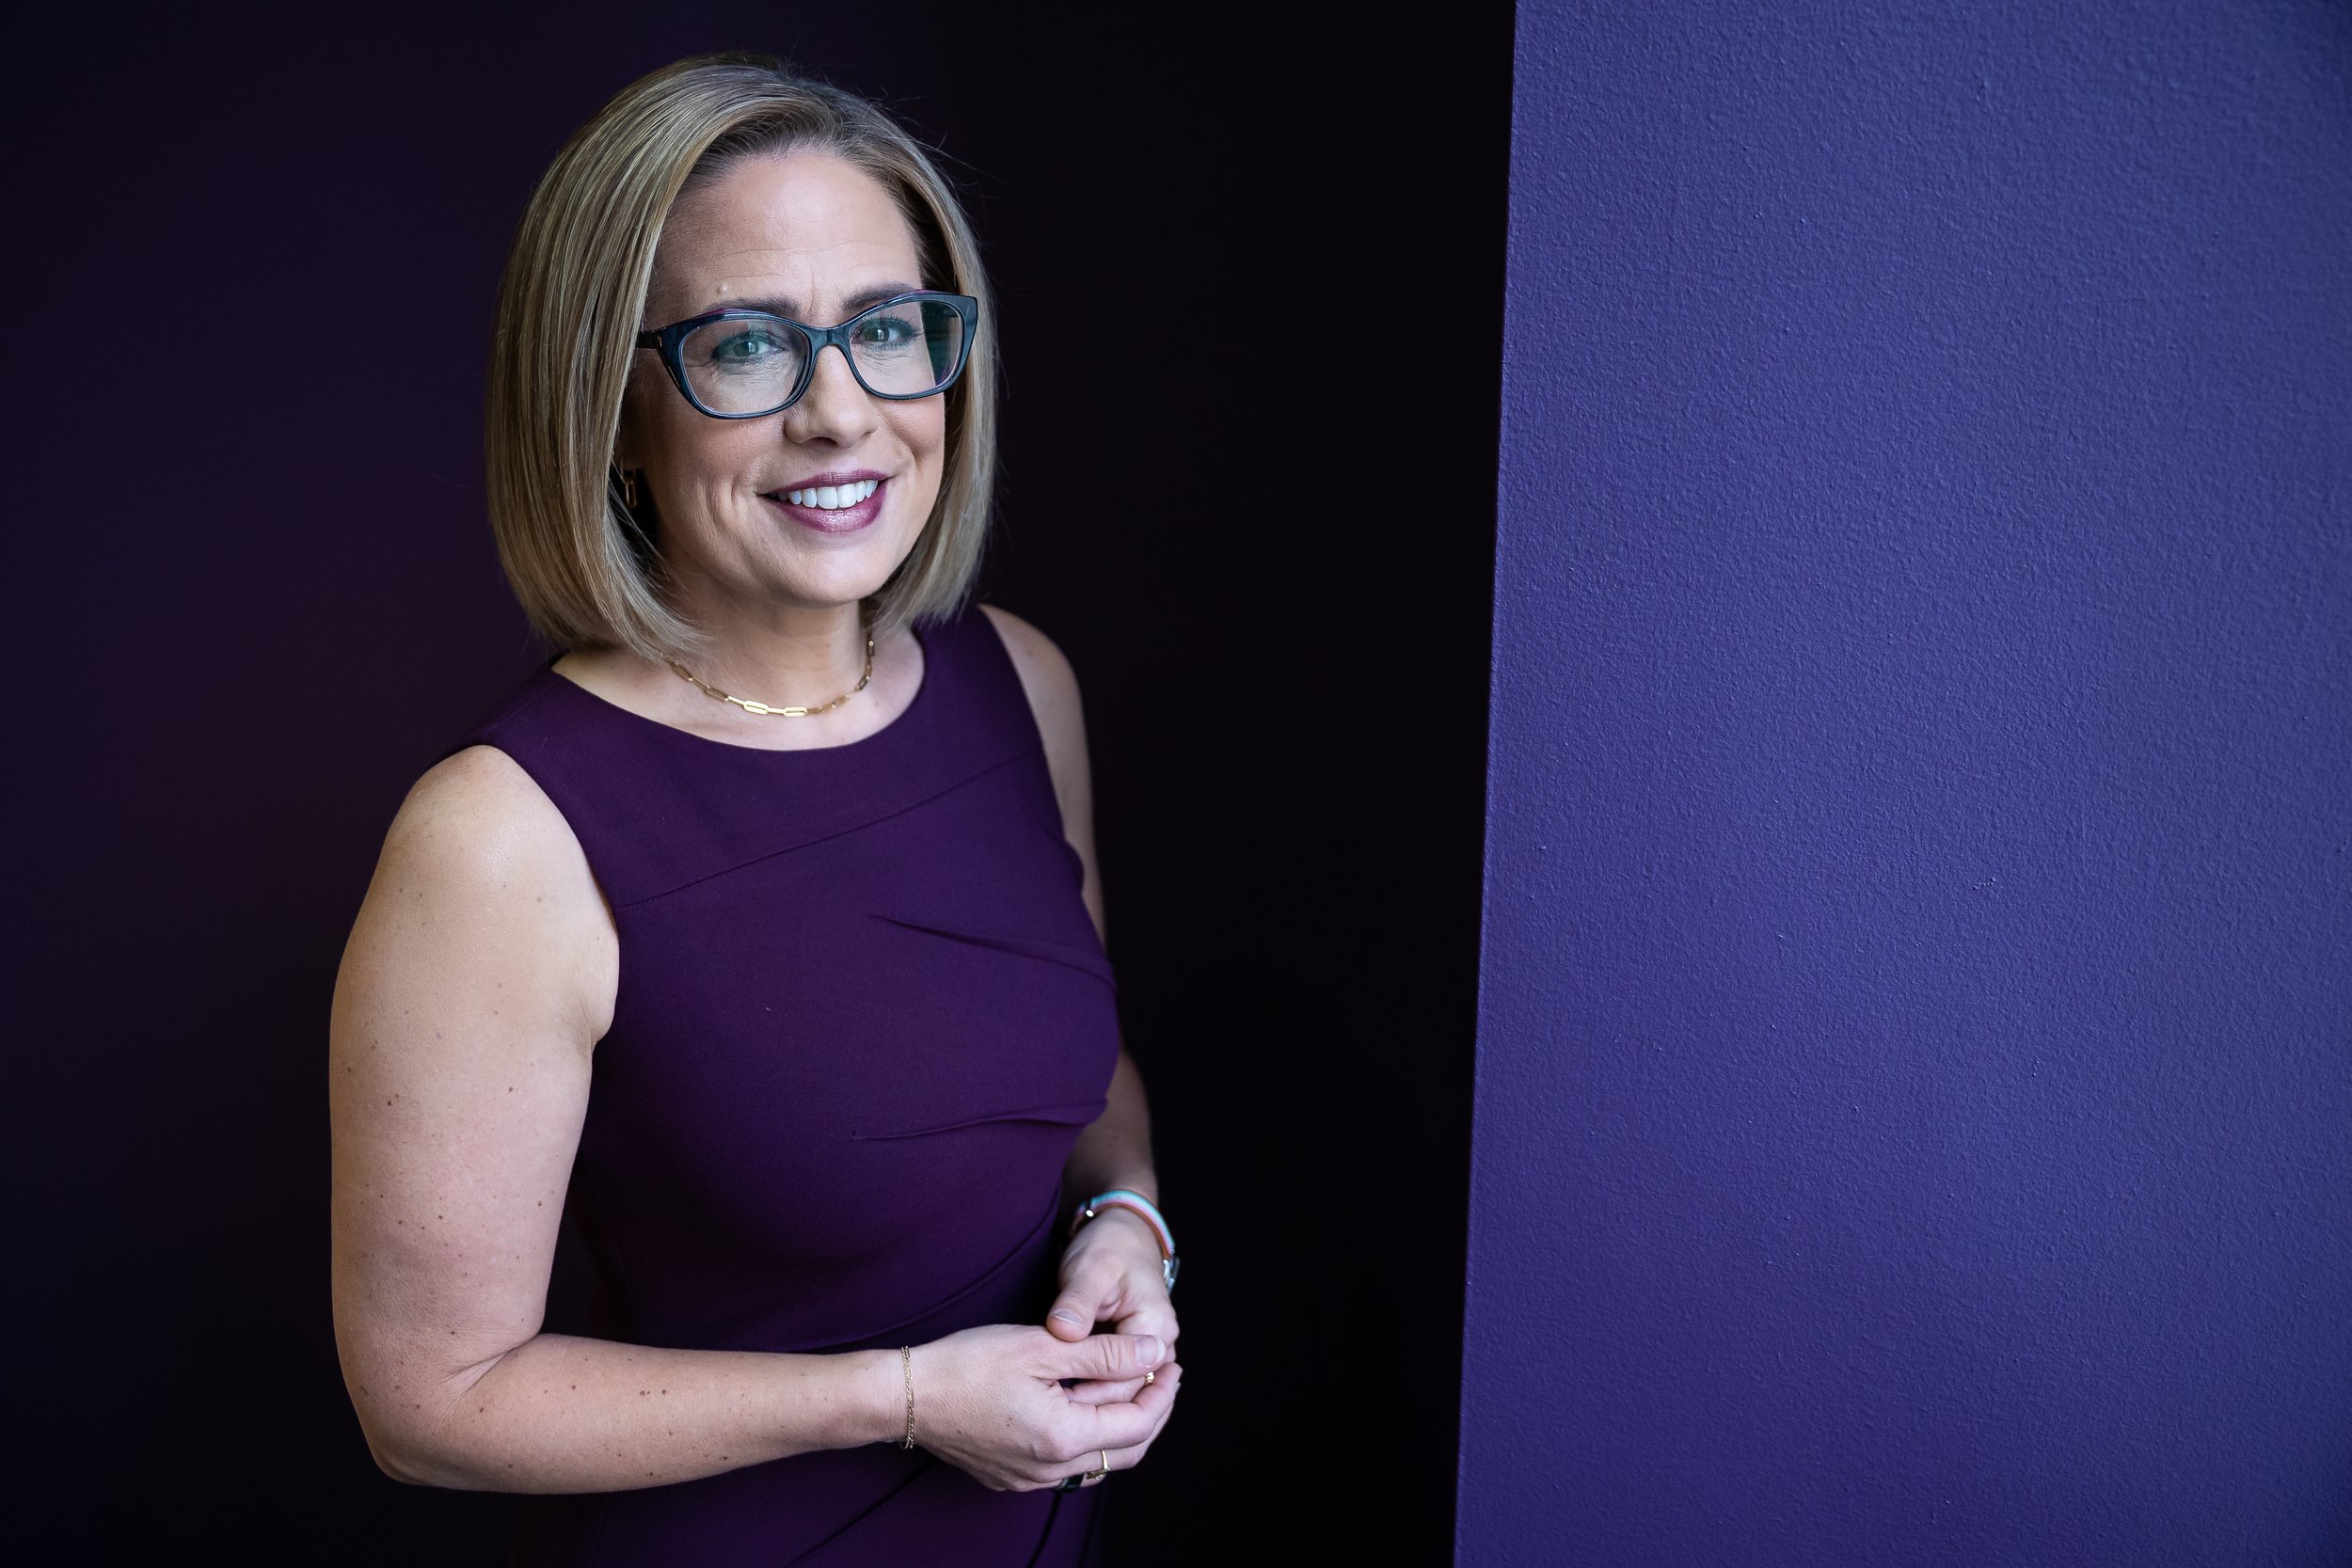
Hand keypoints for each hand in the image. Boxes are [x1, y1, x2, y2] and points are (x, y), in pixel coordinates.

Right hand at [908, 1324, 1181, 1491]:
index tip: (1172, 1362)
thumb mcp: (1043, 1346)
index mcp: (1062, 1438)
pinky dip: (1086, 1432)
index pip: (1138, 1424)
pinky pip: (1066, 1460)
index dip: (1162, 1392)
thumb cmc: (968, 1364)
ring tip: (1126, 1382)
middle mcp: (1050, 1470)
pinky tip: (1082, 1401)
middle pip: (1125, 1450)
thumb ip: (1105, 1352)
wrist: (906, 1396)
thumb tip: (1154, 1351)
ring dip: (1119, 1423)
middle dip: (1150, 1411)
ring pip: (1096, 1457)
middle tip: (1161, 1374)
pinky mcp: (1011, 1475)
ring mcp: (1028, 1478)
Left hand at [1045, 1207, 1179, 1405]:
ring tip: (1051, 1416)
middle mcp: (1161, 1345)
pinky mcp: (1135, 1354)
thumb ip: (1077, 1302)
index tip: (1052, 1400)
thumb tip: (1063, 1331)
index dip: (1090, 1393)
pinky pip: (1121, 1385)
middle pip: (1130, 1393)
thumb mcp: (1089, 1270)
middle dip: (1091, 1407)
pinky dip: (1097, 1395)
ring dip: (1094, 1406)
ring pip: (1126, 1394)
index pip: (1127, 1378)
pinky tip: (1064, 1403)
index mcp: (1156, 1325)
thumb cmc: (1107, 1248)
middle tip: (1046, 1417)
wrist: (1121, 1236)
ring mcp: (1151, 1352)